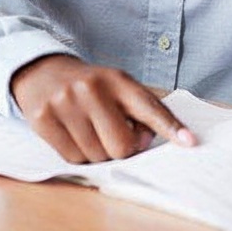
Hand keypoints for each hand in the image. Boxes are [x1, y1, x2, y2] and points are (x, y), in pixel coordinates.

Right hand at [10, 54, 195, 162]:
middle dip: (122, 149)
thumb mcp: (117, 87)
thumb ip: (138, 111)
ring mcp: (65, 103)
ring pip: (96, 156)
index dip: (170, 127)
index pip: (149, 107)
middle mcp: (92, 89)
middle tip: (113, 134)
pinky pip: (72, 158)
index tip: (189, 141)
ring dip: (98, 152)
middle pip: (122, 145)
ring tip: (89, 130)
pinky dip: (77, 154)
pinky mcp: (43, 119)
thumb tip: (146, 144)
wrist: (43, 72)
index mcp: (118, 80)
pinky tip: (73, 134)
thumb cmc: (90, 87)